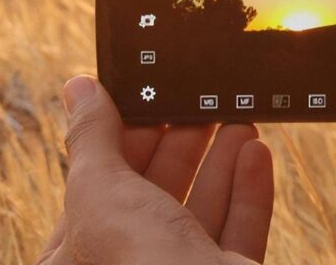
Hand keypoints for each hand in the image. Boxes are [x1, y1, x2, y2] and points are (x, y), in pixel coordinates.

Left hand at [36, 76, 273, 264]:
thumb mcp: (101, 192)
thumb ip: (92, 138)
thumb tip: (78, 87)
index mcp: (79, 261)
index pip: (96, 190)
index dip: (121, 142)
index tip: (149, 104)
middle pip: (152, 198)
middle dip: (180, 147)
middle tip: (199, 106)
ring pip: (199, 214)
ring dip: (220, 163)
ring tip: (238, 120)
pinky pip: (237, 235)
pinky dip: (248, 193)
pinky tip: (257, 154)